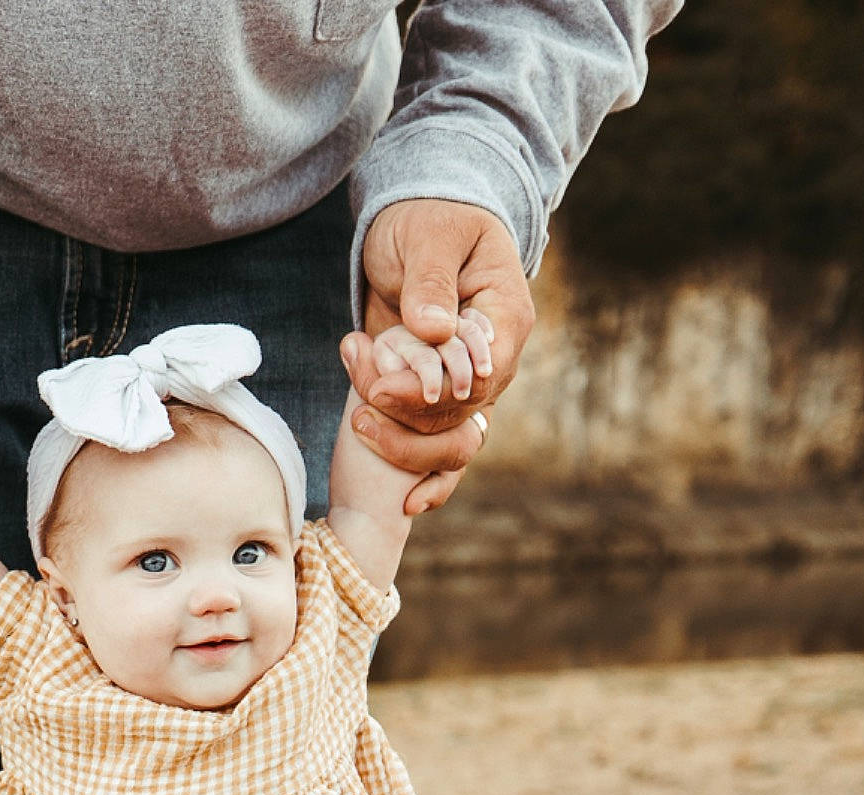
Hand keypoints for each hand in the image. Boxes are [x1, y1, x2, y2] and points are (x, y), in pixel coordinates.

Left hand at [356, 199, 535, 513]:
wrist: (422, 224)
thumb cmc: (430, 219)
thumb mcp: (429, 236)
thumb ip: (431, 281)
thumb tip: (433, 330)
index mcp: (505, 321)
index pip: (481, 378)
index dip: (434, 393)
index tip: (384, 390)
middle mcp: (496, 365)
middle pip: (460, 417)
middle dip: (406, 417)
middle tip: (358, 401)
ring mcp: (472, 390)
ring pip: (449, 442)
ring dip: (404, 444)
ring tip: (358, 422)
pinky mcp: (443, 402)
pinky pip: (444, 453)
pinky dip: (428, 481)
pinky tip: (407, 506)